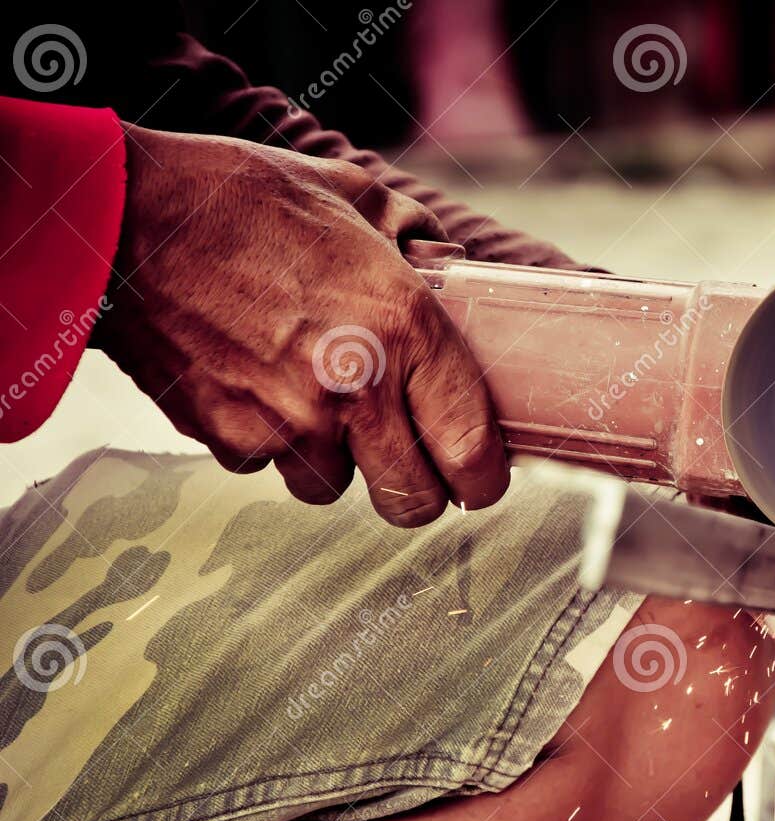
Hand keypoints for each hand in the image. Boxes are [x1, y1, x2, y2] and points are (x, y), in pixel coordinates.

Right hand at [94, 124, 507, 525]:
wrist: (120, 217)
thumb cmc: (238, 198)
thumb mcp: (349, 193)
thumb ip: (412, 233)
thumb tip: (448, 256)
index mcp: (405, 327)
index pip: (472, 449)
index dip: (484, 476)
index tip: (480, 475)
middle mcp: (356, 387)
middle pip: (414, 502)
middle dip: (419, 490)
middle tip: (412, 462)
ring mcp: (289, 421)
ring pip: (337, 490)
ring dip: (337, 461)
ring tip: (315, 400)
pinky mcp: (229, 437)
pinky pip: (269, 466)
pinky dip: (270, 442)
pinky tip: (255, 386)